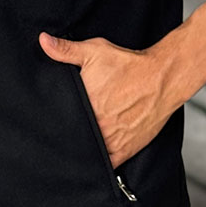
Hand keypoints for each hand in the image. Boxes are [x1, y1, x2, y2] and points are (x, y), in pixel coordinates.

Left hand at [38, 31, 177, 168]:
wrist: (162, 78)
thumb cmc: (130, 66)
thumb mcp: (94, 51)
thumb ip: (65, 50)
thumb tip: (43, 41)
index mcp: (84, 105)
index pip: (60, 121)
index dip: (54, 121)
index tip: (49, 122)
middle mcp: (97, 126)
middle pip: (74, 137)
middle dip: (68, 134)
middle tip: (64, 131)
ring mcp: (111, 141)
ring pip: (88, 152)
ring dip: (83, 148)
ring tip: (78, 143)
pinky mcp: (125, 150)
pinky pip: (107, 165)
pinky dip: (100, 163)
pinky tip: (95, 156)